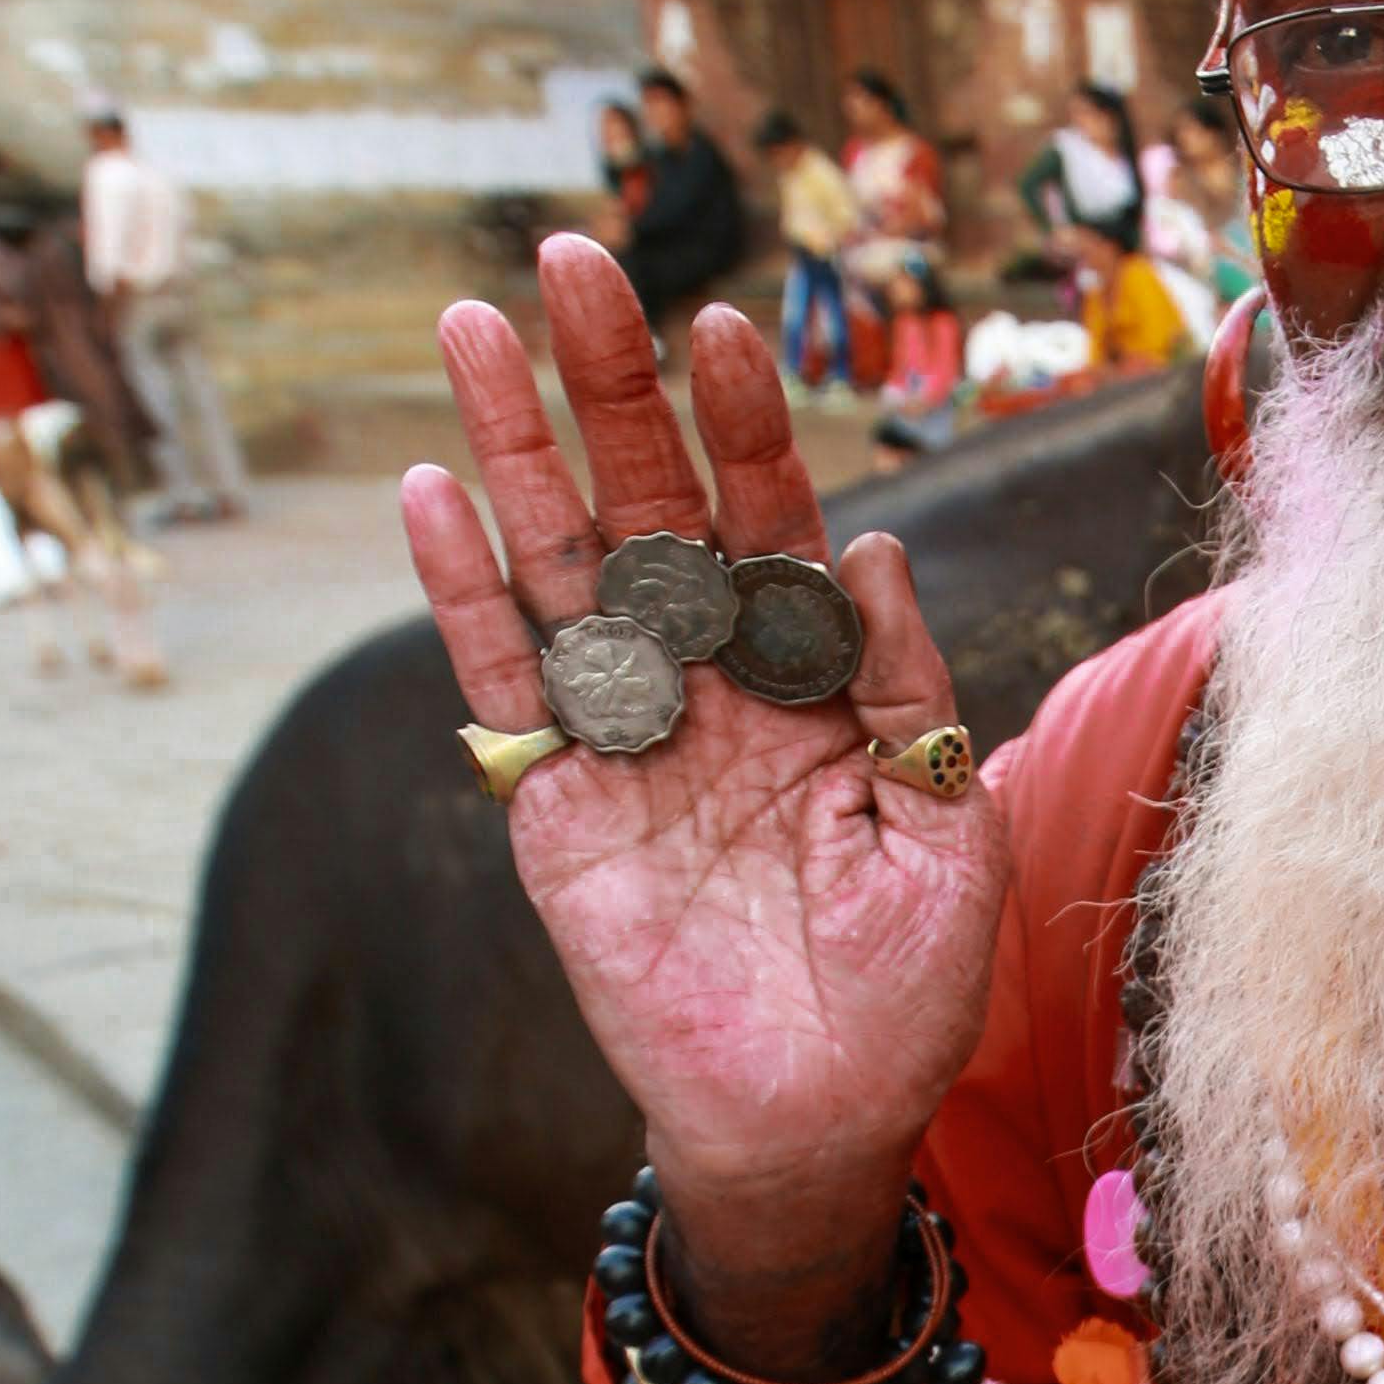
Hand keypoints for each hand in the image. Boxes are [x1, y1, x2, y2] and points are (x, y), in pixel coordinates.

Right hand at [406, 240, 1009, 1345]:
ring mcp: (625, 736)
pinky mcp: (553, 804)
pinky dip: (465, 590)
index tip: (717, 326)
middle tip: (573, 262)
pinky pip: (504, 682)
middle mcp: (712, 686)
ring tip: (475, 328)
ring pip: (560, 565)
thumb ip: (906, 691)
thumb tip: (878, 549)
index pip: (772, 520)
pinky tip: (437, 491)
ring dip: (516, 448)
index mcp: (813, 681)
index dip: (745, 427)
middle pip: (651, 507)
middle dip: (612, 386)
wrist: (821, 1122)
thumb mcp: (946, 831)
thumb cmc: (906, 991)